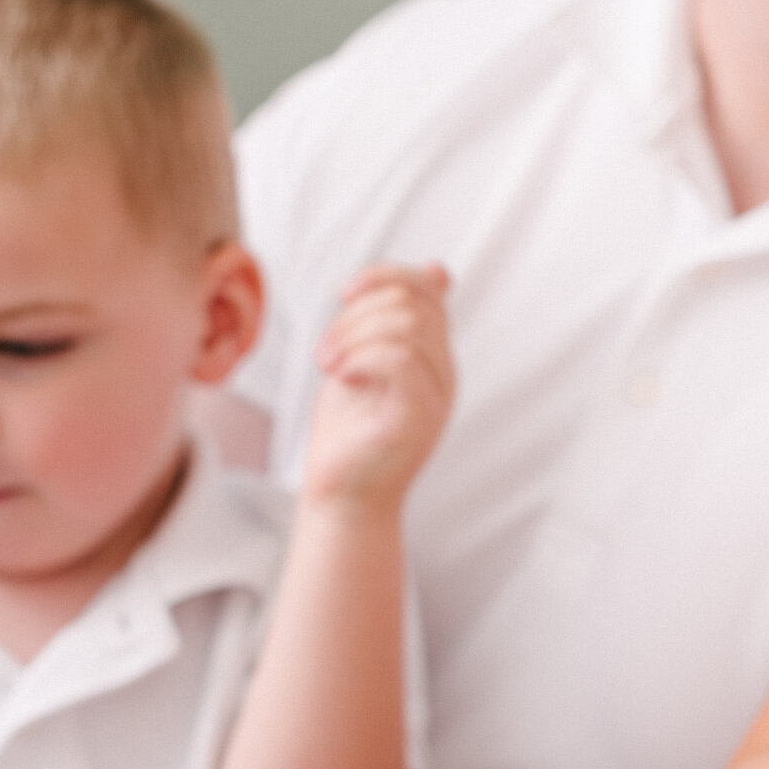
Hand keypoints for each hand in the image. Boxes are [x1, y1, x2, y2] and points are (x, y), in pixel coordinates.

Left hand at [304, 265, 455, 509]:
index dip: (384, 276)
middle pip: (414, 303)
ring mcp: (435, 398)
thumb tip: (439, 271)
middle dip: (359, 312)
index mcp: (434, 357)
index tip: (343, 295)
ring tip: (327, 364)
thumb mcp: (369, 361)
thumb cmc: (351, 433)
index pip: (427, 289)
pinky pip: (400, 362)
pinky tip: (341, 377)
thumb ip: (392, 322)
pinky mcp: (416, 420)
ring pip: (408, 326)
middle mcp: (443, 375)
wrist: (341, 497)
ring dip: (353, 335)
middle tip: (325, 351)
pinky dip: (362, 359)